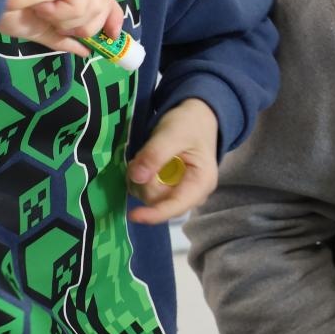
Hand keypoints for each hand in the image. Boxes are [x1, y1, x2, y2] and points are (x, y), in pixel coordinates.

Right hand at [0, 0, 123, 55]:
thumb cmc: (7, 8)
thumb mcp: (41, 28)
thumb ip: (64, 37)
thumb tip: (85, 51)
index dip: (112, 17)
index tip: (113, 38)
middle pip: (104, 4)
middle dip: (87, 26)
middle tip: (56, 23)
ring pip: (93, 9)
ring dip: (65, 20)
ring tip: (41, 9)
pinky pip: (81, 5)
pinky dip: (60, 14)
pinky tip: (41, 3)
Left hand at [126, 98, 219, 223]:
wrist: (195, 118)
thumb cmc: (189, 125)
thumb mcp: (172, 133)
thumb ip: (155, 155)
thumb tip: (136, 177)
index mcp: (201, 183)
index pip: (176, 206)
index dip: (154, 214)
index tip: (133, 215)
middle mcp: (192, 195)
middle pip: (159, 201)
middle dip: (144, 183)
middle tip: (140, 158)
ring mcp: (180, 194)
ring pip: (150, 198)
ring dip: (139, 180)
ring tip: (144, 157)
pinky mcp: (169, 190)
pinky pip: (148, 192)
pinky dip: (140, 179)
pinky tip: (145, 164)